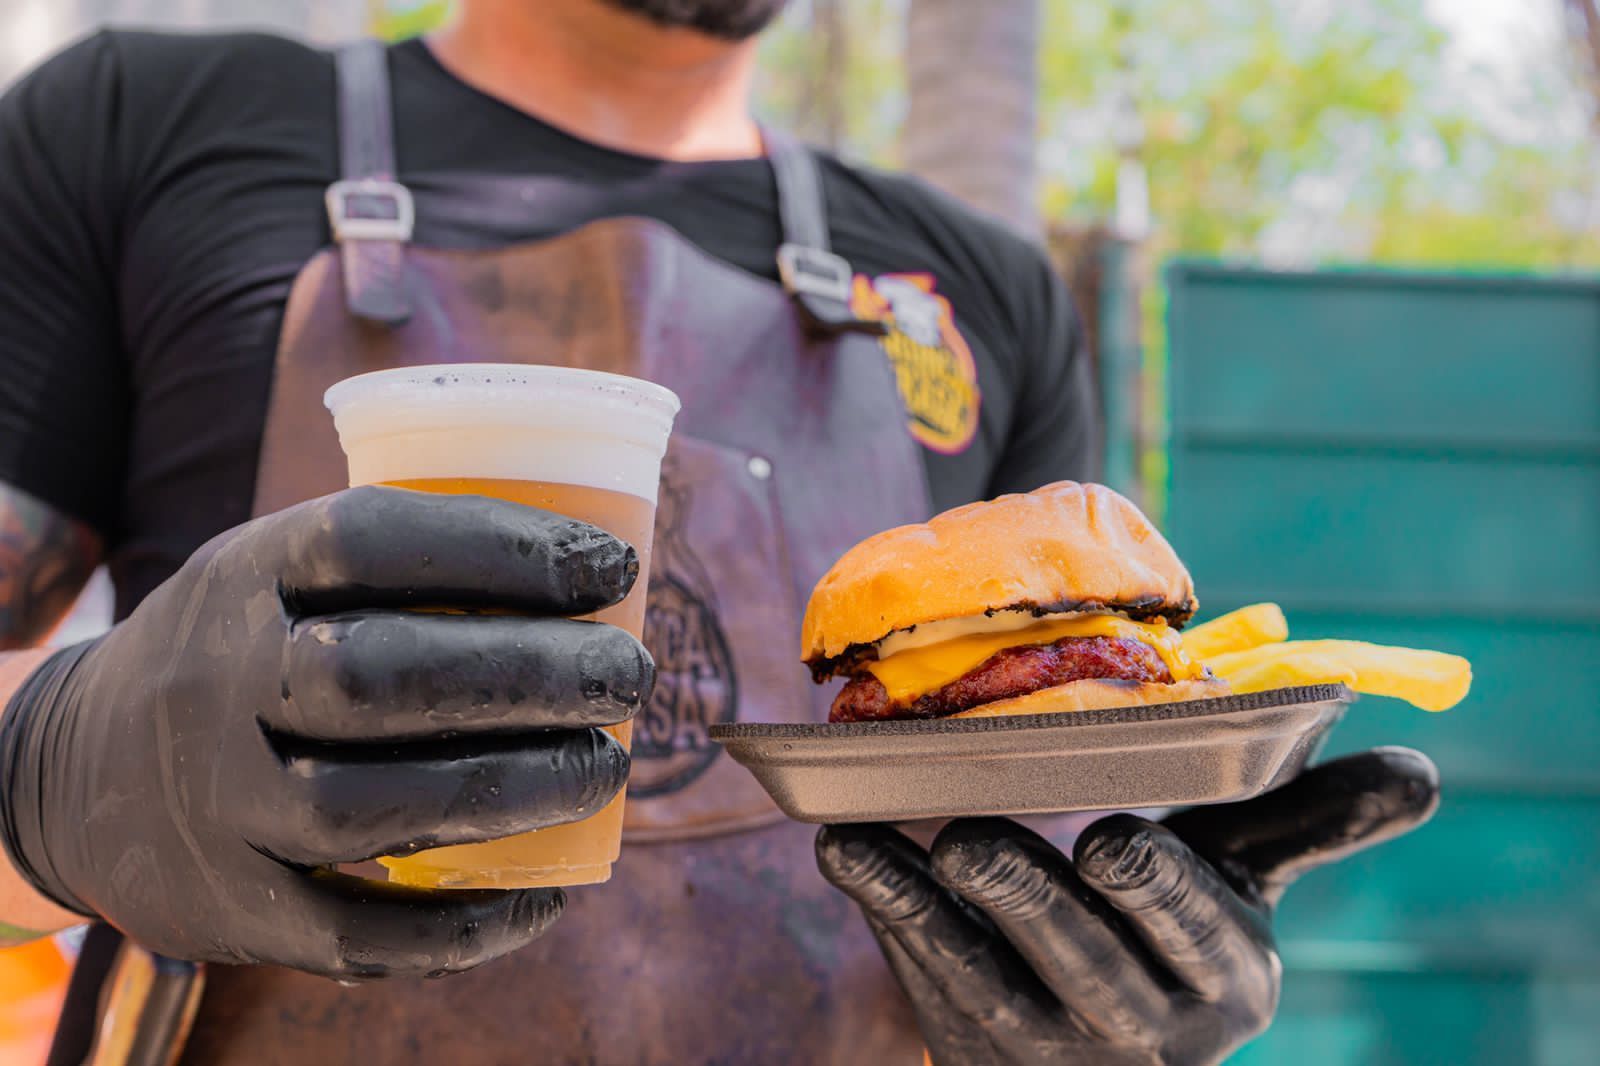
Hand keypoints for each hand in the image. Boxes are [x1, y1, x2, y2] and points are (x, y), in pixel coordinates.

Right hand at [0, 486, 651, 978]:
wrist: (71, 772)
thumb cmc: (236, 651)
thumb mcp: (273, 571)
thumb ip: (394, 563)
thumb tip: (590, 566)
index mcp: (241, 576)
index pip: (374, 538)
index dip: (507, 548)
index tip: (610, 568)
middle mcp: (217, 685)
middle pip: (383, 675)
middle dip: (530, 674)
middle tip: (628, 677)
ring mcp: (219, 804)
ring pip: (374, 807)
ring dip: (517, 786)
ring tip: (607, 766)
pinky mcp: (231, 907)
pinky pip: (355, 933)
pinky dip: (463, 925)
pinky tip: (547, 896)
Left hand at [817, 748, 1438, 1064]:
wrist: (1104, 1054)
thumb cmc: (1174, 931)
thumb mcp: (1242, 883)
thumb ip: (1309, 826)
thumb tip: (1423, 773)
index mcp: (1223, 977)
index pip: (1191, 931)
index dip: (1155, 891)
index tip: (1111, 841)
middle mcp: (1141, 1026)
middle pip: (1081, 960)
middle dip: (1028, 902)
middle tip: (970, 840)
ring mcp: (1046, 1044)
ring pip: (988, 977)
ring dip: (932, 914)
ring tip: (885, 846)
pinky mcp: (968, 1038)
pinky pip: (923, 974)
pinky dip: (883, 913)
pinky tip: (845, 849)